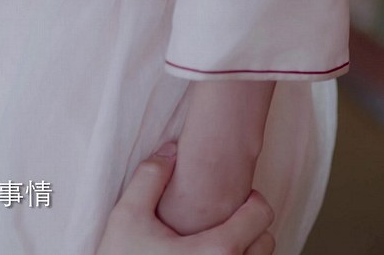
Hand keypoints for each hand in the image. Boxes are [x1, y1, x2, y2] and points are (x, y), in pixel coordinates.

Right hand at [98, 143, 274, 254]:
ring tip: (215, 238)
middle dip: (249, 225)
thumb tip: (170, 150)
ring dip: (245, 246)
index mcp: (217, 251)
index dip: (249, 199)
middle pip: (266, 240)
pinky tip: (207, 254)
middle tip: (222, 217)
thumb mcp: (127, 216)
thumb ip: (149, 177)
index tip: (233, 197)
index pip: (261, 214)